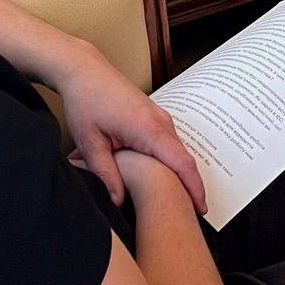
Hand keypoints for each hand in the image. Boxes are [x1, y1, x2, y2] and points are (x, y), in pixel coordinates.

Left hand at [58, 50, 206, 212]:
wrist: (83, 69)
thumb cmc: (86, 100)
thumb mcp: (90, 142)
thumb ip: (106, 173)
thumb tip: (118, 201)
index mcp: (149, 129)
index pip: (182, 164)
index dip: (194, 189)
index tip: (200, 210)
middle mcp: (161, 122)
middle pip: (185, 160)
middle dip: (190, 188)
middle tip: (188, 215)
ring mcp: (160, 118)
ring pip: (177, 152)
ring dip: (179, 175)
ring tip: (176, 201)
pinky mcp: (154, 117)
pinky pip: (169, 143)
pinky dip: (171, 162)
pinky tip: (162, 177)